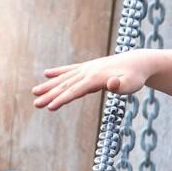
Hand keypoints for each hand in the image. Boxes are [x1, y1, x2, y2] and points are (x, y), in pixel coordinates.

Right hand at [32, 50, 150, 110]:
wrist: (137, 62)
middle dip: (50, 95)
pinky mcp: (88, 67)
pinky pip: (70, 70)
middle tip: (35, 104)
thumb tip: (111, 83)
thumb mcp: (132, 84)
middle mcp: (88, 72)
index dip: (62, 100)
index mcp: (95, 78)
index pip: (75, 91)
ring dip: (49, 85)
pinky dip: (58, 72)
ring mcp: (87, 69)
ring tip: (34, 92)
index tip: (49, 108)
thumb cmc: (135, 77)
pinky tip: (46, 74)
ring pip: (64, 78)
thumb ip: (121, 86)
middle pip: (66, 86)